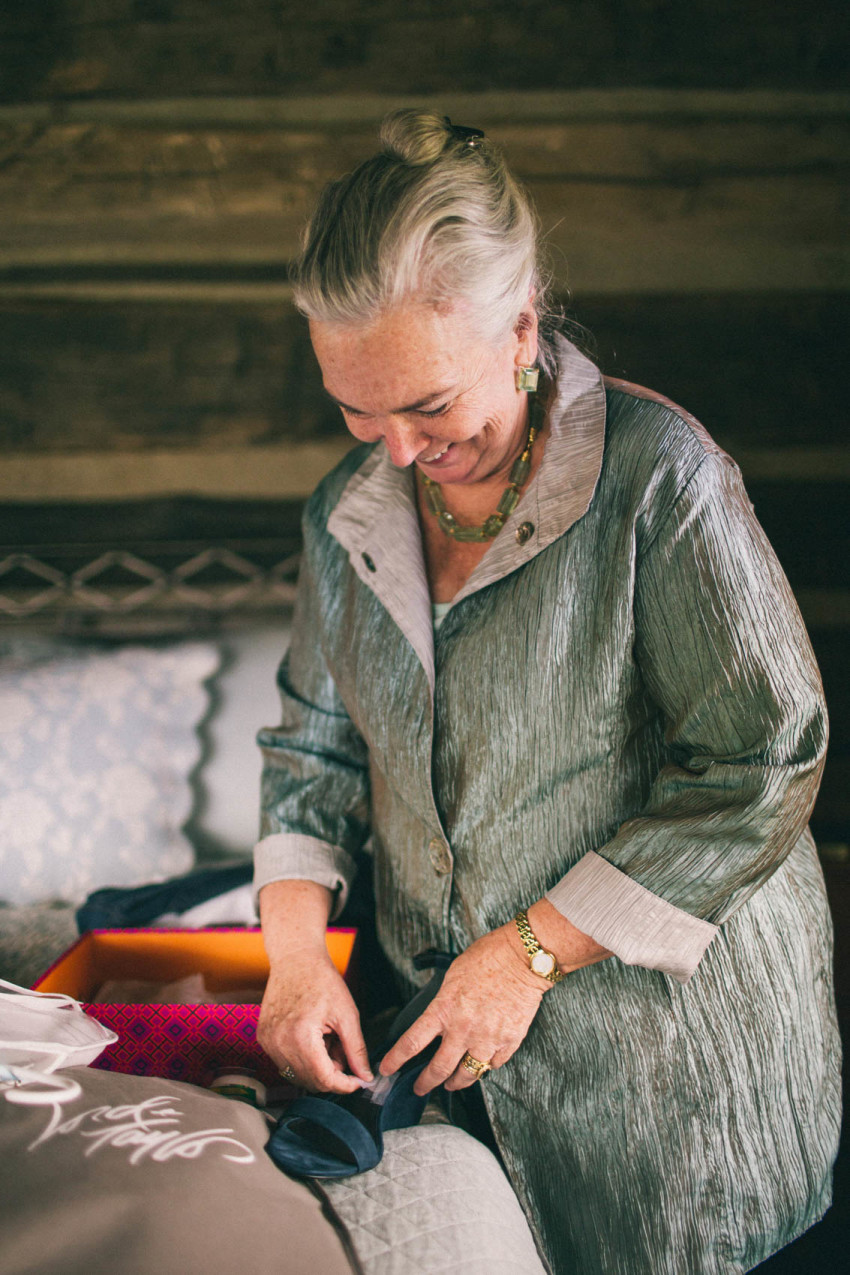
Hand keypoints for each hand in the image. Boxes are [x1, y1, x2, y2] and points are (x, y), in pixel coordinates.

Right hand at [257, 948, 372, 1093]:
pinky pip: (285, 1062)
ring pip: (298, 1074)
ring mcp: (268, 1042)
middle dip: (332, 1073)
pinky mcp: (263, 1038)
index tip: (358, 1080)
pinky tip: (312, 1036)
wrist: (296, 958)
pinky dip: (303, 1057)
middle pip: (310, 1081)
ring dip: (317, 1067)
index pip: (324, 1079)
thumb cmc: (322, 980)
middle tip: (342, 1049)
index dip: (345, 1085)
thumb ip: (356, 1050)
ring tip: (327, 1039)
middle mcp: (279, 1043)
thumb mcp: (347, 1014)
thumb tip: (366, 1077)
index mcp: (301, 1037)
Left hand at [378, 924, 547, 1094]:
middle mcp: (463, 1029)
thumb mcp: (452, 976)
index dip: (396, 1060)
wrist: (522, 957)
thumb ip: (443, 1002)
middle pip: (438, 1069)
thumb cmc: (487, 957)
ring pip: (466, 1075)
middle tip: (419, 1089)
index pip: (412, 1043)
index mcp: (444, 1010)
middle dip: (425, 1083)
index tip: (386, 1070)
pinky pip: (494, 1065)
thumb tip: (437, 1017)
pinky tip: (482, 1063)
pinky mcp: (509, 1042)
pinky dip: (486, 1066)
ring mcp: (487, 1039)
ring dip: (455, 1083)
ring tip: (450, 1084)